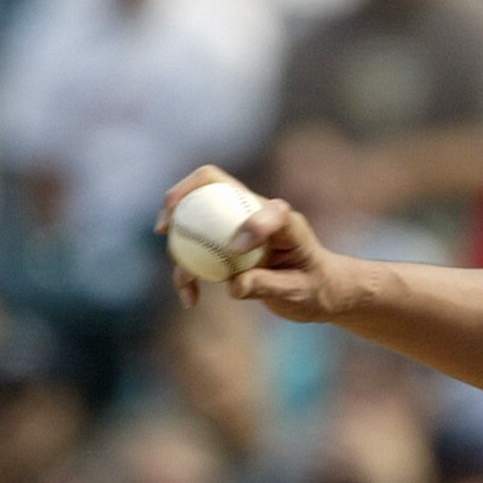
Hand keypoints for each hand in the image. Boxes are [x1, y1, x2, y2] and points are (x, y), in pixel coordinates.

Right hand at [157, 166, 361, 321]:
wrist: (317, 290)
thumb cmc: (315, 288)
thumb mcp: (299, 292)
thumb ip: (269, 286)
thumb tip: (234, 286)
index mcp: (283, 220)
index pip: (266, 208)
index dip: (251, 223)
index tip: (237, 250)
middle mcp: (255, 211)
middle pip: (210, 183)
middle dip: (180, 196)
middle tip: (165, 226)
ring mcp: (236, 223)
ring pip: (194, 217)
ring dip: (178, 242)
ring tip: (184, 282)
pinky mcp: (223, 242)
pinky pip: (196, 248)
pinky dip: (188, 271)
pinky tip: (190, 299)